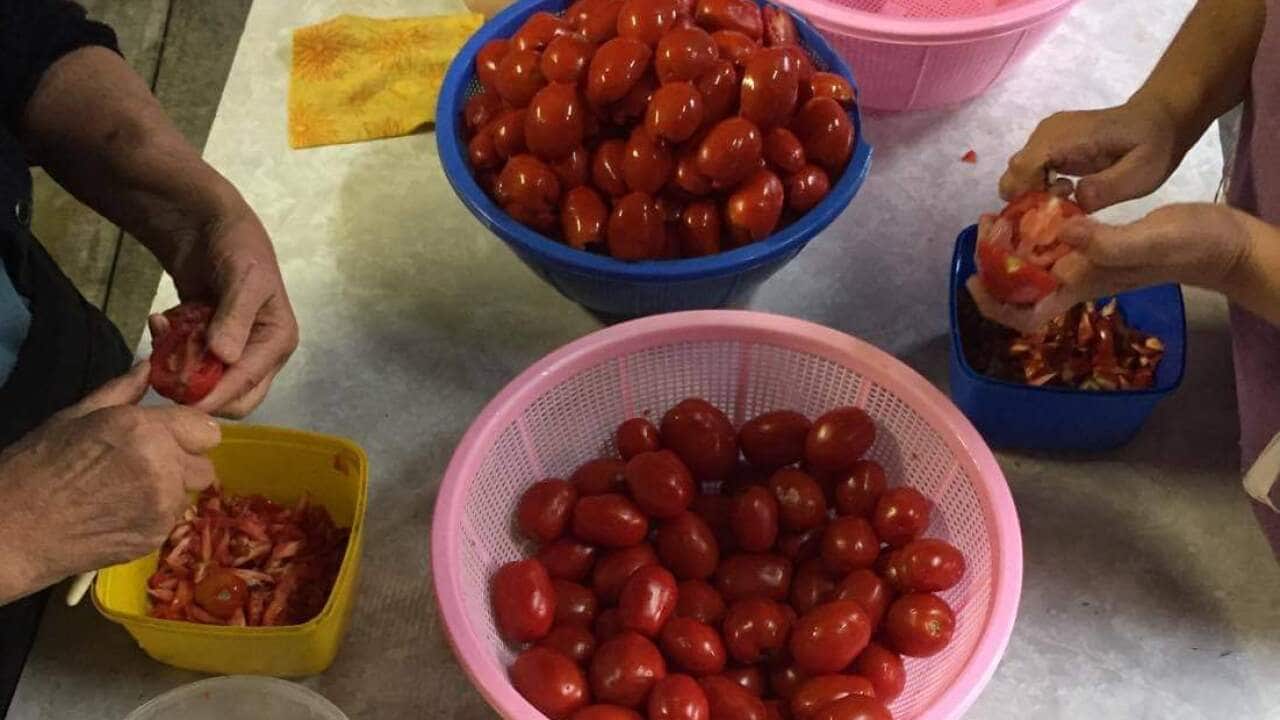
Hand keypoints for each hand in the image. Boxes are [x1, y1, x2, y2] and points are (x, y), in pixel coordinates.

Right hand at [0, 362, 219, 602]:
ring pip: (188, 491)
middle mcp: (164, 468)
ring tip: (126, 490)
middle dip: (181, 461)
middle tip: (141, 465)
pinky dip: (156, 514)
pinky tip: (120, 512)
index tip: (167, 437)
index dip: (188, 432)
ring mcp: (163, 507)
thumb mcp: (74, 418)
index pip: (206, 429)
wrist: (13, 531)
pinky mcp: (157, 537)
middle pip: (203, 462)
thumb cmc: (35, 468)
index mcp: (145, 431)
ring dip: (170, 488)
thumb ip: (121, 392)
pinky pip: (173, 518)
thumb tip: (148, 367)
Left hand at [156, 199, 298, 417]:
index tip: (181, 400)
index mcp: (278, 340)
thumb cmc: (236, 245)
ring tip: (162, 330)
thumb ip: (234, 317)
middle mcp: (260, 352)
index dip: (216, 395)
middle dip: (198, 389)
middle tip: (166, 370)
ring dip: (179, 365)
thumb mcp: (242, 277)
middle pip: (232, 397)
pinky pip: (187, 362)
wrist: (207, 224)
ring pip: (206, 383)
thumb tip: (226, 357)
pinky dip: (169, 349)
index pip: (249, 383)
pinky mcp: (207, 342)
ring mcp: (232, 349)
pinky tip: (161, 320)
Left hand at [968, 203, 1249, 333]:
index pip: (1027, 315)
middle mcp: (1076, 280)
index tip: (975, 279)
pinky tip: (1035, 205)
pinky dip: (1037, 228)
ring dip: (1010, 244)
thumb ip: (1105, 242)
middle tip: (984, 227)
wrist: (1221, 242)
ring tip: (998, 215)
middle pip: (1021, 288)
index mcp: (1081, 287)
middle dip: (994, 265)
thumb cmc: (1188, 246)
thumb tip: (1060, 232)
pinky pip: (1055, 242)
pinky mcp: (1096, 244)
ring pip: (1034, 264)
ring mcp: (1086, 263)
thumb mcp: (1147, 241)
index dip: (995, 306)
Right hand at [999, 98, 1188, 212]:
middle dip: (1029, 200)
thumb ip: (1105, 188)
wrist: (1160, 120)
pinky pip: (1028, 171)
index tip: (1051, 215)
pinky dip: (1039, 188)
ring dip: (1034, 196)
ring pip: (1017, 174)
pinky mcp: (1049, 144)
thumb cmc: (1153, 146)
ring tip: (1068, 199)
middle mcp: (1046, 133)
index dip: (1028, 198)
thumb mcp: (1141, 173)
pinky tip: (1067, 192)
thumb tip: (1073, 199)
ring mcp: (1045, 137)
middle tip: (1060, 210)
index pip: (1022, 169)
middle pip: (1013, 174)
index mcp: (1064, 137)